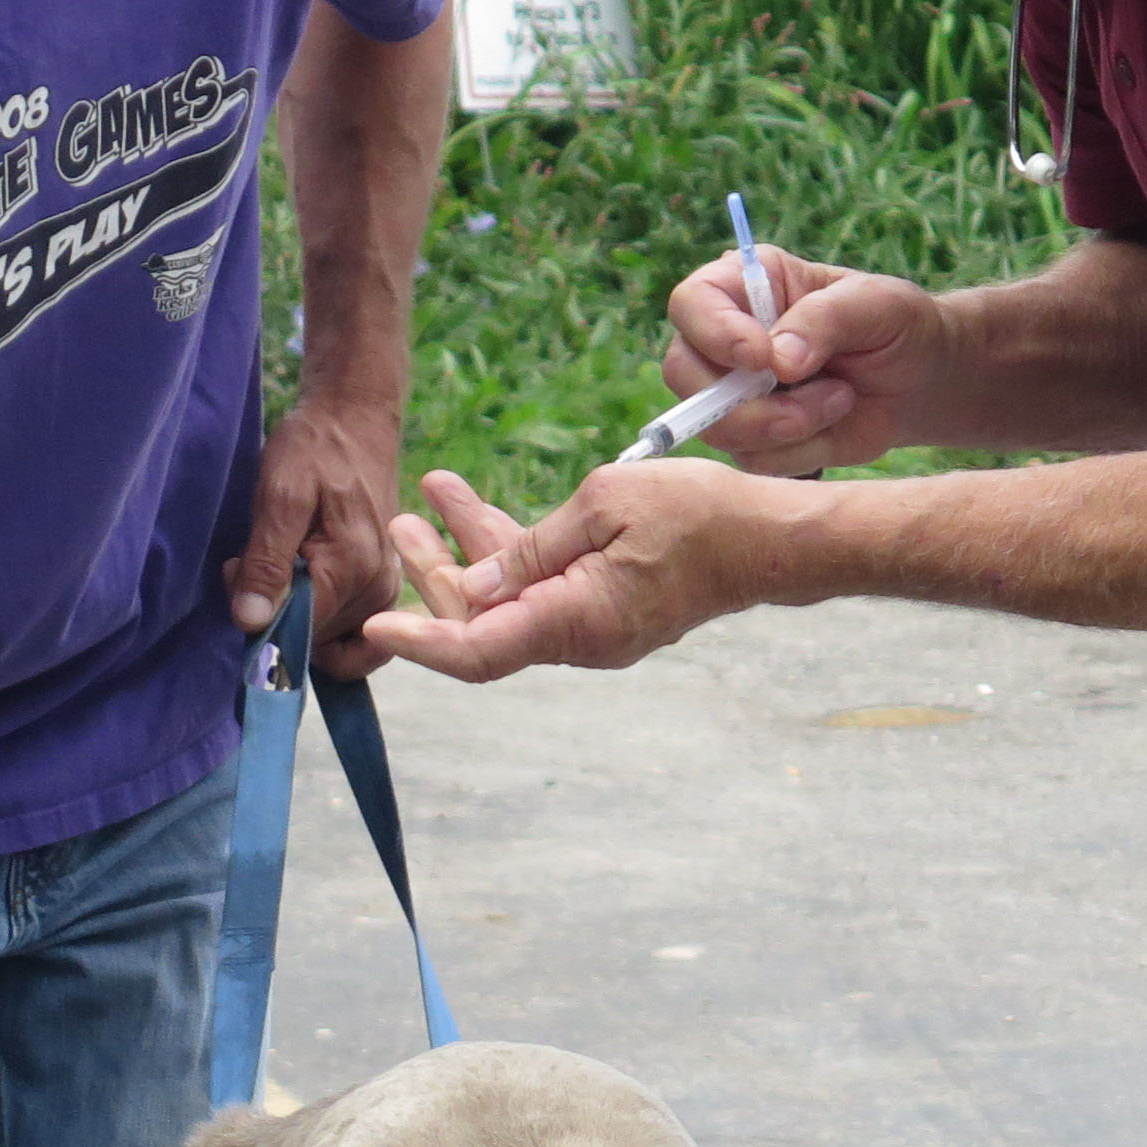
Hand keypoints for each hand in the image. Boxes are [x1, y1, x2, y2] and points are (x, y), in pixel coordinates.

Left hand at [230, 393, 408, 678]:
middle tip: (254, 560)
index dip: (257, 614)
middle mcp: (378, 590)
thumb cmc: (314, 448)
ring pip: (329, 642)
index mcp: (351, 570)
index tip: (238, 572)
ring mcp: (386, 592)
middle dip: (275, 612)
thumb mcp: (280, 495)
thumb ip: (266, 561)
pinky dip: (324, 627)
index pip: (296, 633)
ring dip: (297, 615)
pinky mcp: (385, 587)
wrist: (354, 419)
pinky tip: (302, 589)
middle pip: (311, 640)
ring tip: (281, 564)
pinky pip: (357, 638)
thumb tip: (250, 623)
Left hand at [363, 462, 819, 682]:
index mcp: (573, 621)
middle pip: (484, 624)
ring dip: (471, 554)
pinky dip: (513, 555)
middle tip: (401, 523)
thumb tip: (474, 584)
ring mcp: (594, 628)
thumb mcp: (603, 505)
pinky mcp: (606, 610)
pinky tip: (487, 510)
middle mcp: (579, 640)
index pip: (476, 650)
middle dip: (436, 575)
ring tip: (433, 495)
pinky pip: (544, 591)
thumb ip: (531, 548)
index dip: (420, 641)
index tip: (375, 627)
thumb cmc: (698, 514)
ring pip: (512, 602)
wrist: (772, 539)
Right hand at [664, 249, 952, 476]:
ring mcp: (731, 394)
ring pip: (718, 428)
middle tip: (813, 402)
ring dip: (788, 427)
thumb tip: (778, 361)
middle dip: (748, 403)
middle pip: (685, 376)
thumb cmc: (894, 325)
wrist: (918, 382)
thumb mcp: (875, 305)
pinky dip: (802, 452)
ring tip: (841, 399)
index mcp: (742, 287)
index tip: (761, 359)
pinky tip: (833, 423)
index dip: (715, 334)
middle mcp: (722, 340)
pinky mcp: (751, 439)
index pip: (692, 305)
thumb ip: (825, 320)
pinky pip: (753, 462)